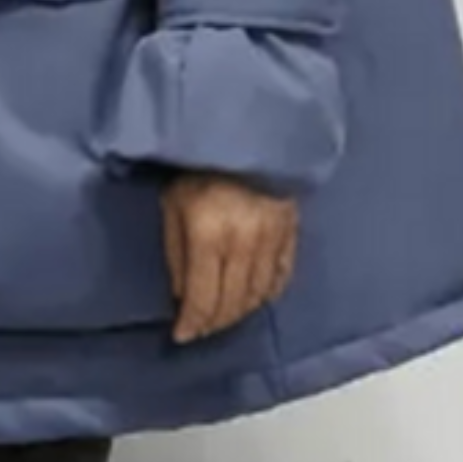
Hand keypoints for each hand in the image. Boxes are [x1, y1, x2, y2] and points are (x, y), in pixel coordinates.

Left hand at [160, 169, 298, 342]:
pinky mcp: (291, 230)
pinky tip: (255, 296)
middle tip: (201, 328)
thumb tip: (182, 294)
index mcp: (208, 233)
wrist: (242, 126)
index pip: (202, 298)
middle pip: (232, 303)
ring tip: (224, 315)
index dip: (192, 323)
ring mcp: (271, 238)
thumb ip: (175, 251)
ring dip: (239, 312)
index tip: (181, 336)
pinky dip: (267, 292)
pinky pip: (282, 275)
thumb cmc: (197, 163)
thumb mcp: (172, 202)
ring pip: (258, 295)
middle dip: (214, 322)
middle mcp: (243, 242)